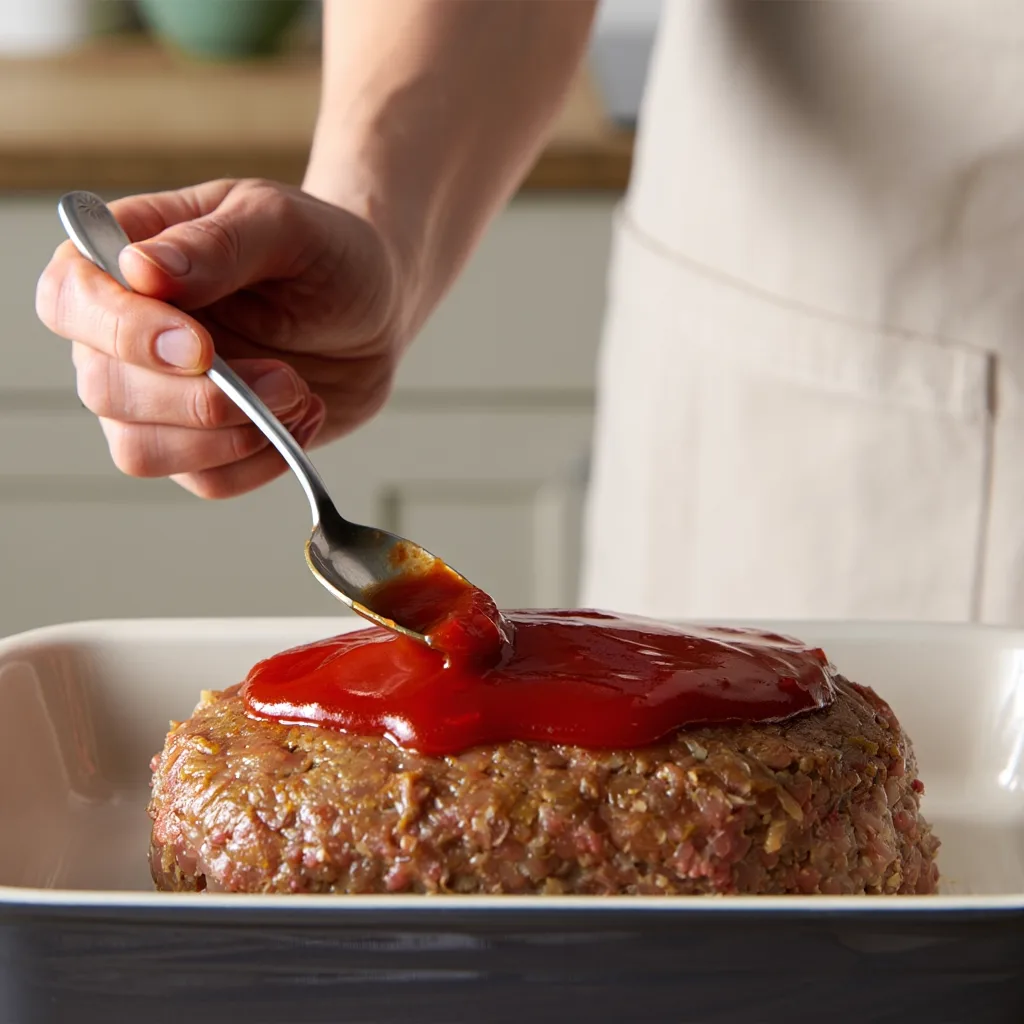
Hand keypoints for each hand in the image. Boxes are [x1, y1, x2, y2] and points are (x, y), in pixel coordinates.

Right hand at [36, 178, 404, 497]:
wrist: (375, 308)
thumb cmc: (324, 253)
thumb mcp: (284, 225)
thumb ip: (217, 245)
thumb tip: (141, 269)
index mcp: (121, 259)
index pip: (69, 299)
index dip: (121, 333)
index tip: (199, 347)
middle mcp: (121, 333)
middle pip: (105, 391)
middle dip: (203, 400)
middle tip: (287, 378)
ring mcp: (155, 397)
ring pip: (143, 451)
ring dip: (232, 437)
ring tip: (299, 395)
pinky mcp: (200, 444)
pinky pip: (205, 481)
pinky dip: (261, 462)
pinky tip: (302, 417)